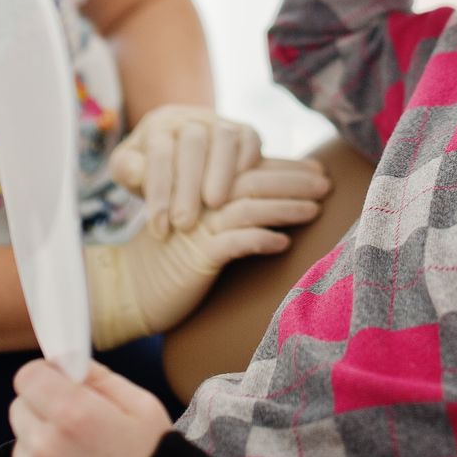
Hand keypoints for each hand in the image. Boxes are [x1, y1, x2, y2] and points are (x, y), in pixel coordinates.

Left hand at [10, 359, 169, 456]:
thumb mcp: (141, 407)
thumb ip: (100, 378)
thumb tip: (68, 363)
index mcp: (74, 415)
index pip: (28, 376)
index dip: (46, 374)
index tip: (63, 382)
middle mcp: (45, 446)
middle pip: (20, 406)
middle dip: (43, 405)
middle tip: (76, 420)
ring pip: (22, 438)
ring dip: (41, 437)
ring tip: (77, 452)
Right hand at [85, 160, 325, 348]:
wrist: (128, 290)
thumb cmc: (171, 262)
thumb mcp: (200, 229)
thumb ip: (228, 210)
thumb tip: (274, 203)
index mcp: (203, 192)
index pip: (251, 171)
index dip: (286, 167)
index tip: (318, 166)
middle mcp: (201, 204)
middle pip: (254, 183)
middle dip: (294, 181)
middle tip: (327, 181)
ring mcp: (198, 230)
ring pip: (248, 208)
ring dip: (284, 207)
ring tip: (315, 209)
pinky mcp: (195, 258)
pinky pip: (232, 244)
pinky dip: (259, 240)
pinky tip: (283, 243)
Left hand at [106, 104, 261, 237]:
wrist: (178, 157)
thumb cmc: (150, 169)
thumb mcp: (128, 169)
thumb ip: (127, 169)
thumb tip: (140, 174)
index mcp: (159, 125)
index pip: (158, 152)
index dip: (159, 191)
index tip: (159, 229)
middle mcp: (190, 118)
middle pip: (192, 144)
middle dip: (188, 185)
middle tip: (184, 224)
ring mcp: (219, 122)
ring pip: (223, 138)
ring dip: (220, 172)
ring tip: (214, 205)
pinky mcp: (244, 131)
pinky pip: (248, 139)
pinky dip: (246, 161)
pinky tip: (239, 190)